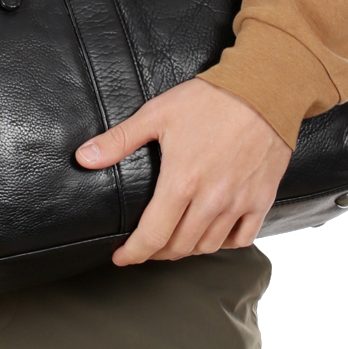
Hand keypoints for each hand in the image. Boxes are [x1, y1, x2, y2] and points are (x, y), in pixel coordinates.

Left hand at [75, 79, 291, 264]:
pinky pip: (242, 238)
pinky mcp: (261, 199)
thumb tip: (83, 158)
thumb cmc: (209, 100)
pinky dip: (224, 243)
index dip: (133, 253)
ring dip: (187, 249)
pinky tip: (212, 233)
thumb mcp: (157, 113)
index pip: (152, 236)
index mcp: (182, 182)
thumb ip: (119, 140)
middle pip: (179, 247)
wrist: (264, 90)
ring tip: (174, 240)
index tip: (121, 258)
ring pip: (208, 246)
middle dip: (157, 252)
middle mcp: (211, 200)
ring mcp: (238, 203)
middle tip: (146, 245)